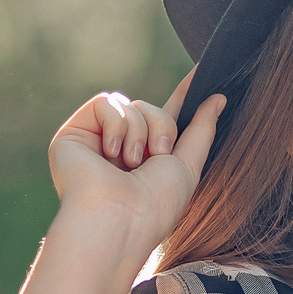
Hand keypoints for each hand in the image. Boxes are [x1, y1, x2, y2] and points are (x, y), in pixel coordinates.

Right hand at [46, 75, 225, 250]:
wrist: (117, 220)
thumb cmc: (154, 206)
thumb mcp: (188, 167)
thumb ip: (202, 131)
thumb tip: (218, 98)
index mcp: (147, 159)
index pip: (166, 119)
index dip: (183, 96)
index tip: (203, 73)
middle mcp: (121, 149)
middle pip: (151, 109)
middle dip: (162, 126)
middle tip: (156, 156)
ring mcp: (96, 142)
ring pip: (130, 104)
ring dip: (139, 131)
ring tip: (129, 164)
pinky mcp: (74, 134)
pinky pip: (105, 103)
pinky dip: (115, 125)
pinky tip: (109, 154)